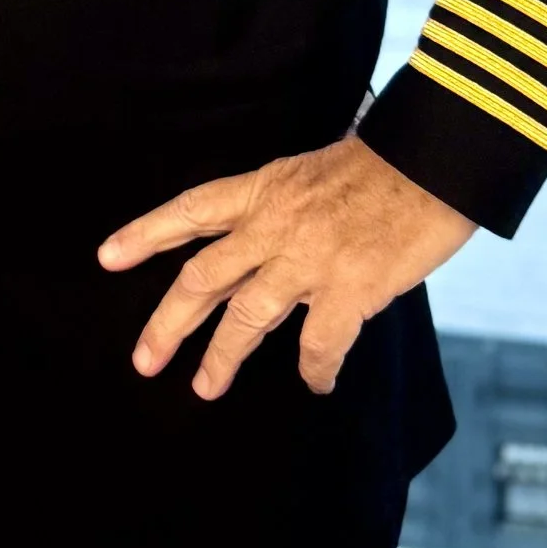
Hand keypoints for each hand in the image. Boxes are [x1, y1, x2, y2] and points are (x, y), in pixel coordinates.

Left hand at [98, 136, 472, 399]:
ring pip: (245, 318)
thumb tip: (269, 251)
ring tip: (204, 388)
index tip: (108, 258)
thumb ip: (283, 210)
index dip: (146, 234)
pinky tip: (316, 382)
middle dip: (167, 323)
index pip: (191, 211)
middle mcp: (274, 225)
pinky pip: (318, 345)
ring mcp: (309, 259)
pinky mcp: (350, 288)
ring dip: (221, 359)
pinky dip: (315, 370)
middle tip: (143, 360)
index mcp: (265, 189)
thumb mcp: (314, 171)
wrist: (438, 158)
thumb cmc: (386, 163)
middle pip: (202, 278)